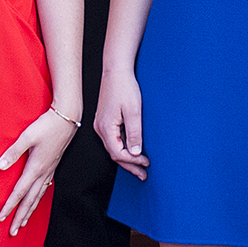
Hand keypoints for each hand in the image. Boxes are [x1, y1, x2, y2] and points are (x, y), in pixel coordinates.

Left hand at [0, 107, 77, 235]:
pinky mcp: (52, 166)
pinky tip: (36, 202)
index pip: (20, 192)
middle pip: (30, 201)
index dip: (10, 206)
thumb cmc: (46, 125)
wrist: (67, 118)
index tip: (1, 218)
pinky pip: (44, 189)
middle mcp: (43, 173)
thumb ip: (13, 152)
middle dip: (20, 217)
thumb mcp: (27, 136)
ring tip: (23, 224)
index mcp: (36, 168)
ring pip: (38, 197)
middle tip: (12, 232)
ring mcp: (49, 171)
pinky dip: (38, 200)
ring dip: (30, 212)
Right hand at [95, 65, 149, 179]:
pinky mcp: (105, 121)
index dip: (133, 160)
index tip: (147, 163)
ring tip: (140, 168)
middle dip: (130, 166)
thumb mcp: (133, 111)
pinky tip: (132, 151)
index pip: (118, 153)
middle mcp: (100, 129)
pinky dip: (123, 148)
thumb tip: (135, 153)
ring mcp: (101, 125)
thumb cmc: (125, 88)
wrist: (116, 70)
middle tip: (144, 176)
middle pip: (115, 154)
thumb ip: (134, 133)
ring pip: (114, 148)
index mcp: (106, 128)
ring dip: (127, 158)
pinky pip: (113, 140)